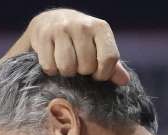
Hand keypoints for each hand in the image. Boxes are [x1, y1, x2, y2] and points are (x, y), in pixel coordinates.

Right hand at [14, 9, 130, 84]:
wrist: (50, 20)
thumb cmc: (79, 40)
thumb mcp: (98, 47)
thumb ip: (111, 64)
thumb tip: (124, 81)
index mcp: (100, 28)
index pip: (109, 58)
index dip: (103, 73)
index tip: (96, 74)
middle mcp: (82, 25)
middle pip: (86, 66)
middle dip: (82, 72)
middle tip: (77, 64)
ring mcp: (61, 28)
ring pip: (67, 68)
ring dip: (66, 72)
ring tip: (65, 63)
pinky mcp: (43, 35)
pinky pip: (49, 66)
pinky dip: (51, 69)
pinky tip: (52, 60)